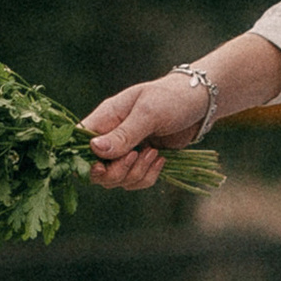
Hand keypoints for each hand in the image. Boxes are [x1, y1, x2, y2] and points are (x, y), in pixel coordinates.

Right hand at [84, 70, 204, 189]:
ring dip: (136, 173)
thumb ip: (124, 133)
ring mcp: (126, 151)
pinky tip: (161, 160)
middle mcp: (111, 137)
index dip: (84, 160)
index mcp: (105, 119)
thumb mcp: (148, 113)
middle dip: (116, 172)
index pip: (79, 143)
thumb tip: (95, 149)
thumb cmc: (171, 98)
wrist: (200, 102)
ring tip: (154, 152)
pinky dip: (148, 177)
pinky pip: (135, 181)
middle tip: (136, 155)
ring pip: (116, 180)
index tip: (101, 165)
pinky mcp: (142, 162)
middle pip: (96, 170)